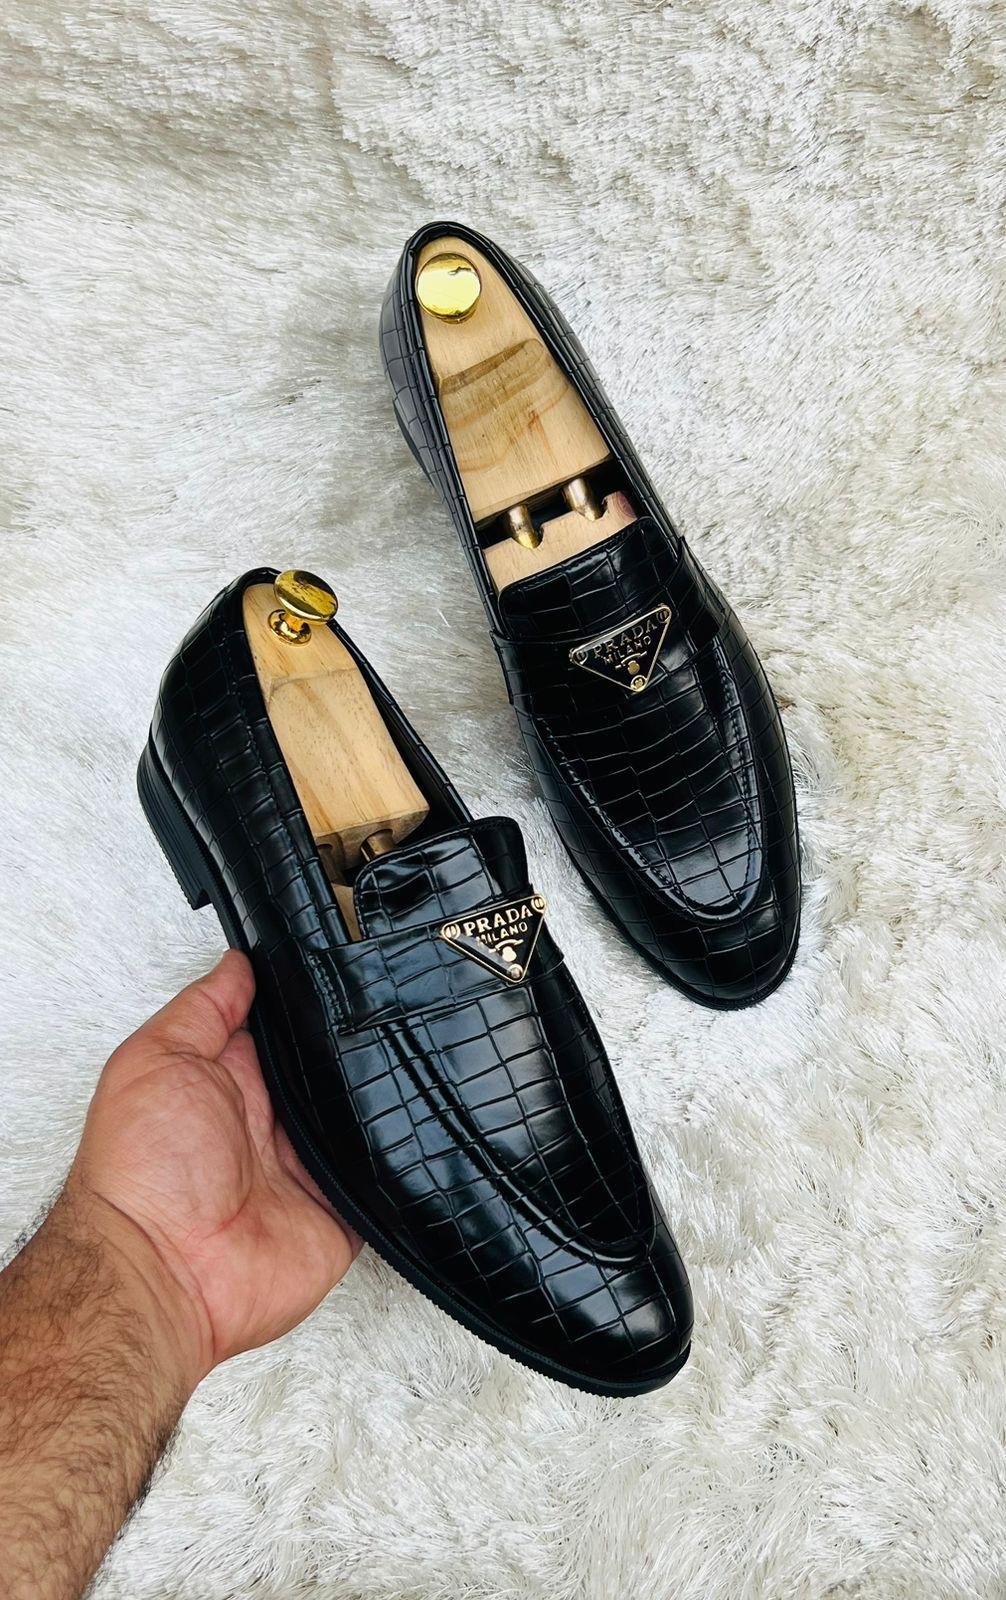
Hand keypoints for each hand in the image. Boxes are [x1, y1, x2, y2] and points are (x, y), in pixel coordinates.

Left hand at [66, 950, 359, 1388]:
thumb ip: (203, 1009)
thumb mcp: (155, 1060)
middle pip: (327, 1068)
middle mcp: (268, 1123)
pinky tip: (410, 1125)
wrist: (165, 1275)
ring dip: (375, 1096)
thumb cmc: (142, 1176)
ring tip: (401, 1058)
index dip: (305, 998)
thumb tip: (238, 963)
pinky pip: (384, 1176)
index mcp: (226, 1082)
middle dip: (351, 1042)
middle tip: (381, 1007)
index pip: (279, 1027)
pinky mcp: (341, 1211)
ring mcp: (305, 1168)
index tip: (339, 961)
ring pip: (361, 1116)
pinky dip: (397, 1156)